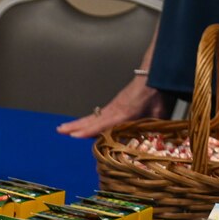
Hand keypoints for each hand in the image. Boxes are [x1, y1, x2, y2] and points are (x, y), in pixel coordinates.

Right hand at [56, 77, 171, 137]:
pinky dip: (87, 120)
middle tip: (59, 130)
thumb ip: (154, 129)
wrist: (156, 76)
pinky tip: (83, 124)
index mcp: (124, 113)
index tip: (74, 136)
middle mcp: (114, 110)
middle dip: (74, 126)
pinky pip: (97, 115)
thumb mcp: (160, 114)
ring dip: (77, 123)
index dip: (88, 131)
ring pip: (92, 117)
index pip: (103, 124)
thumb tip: (155, 144)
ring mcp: (113, 107)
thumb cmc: (159, 95)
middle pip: (90, 119)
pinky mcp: (115, 105)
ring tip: (63, 128)